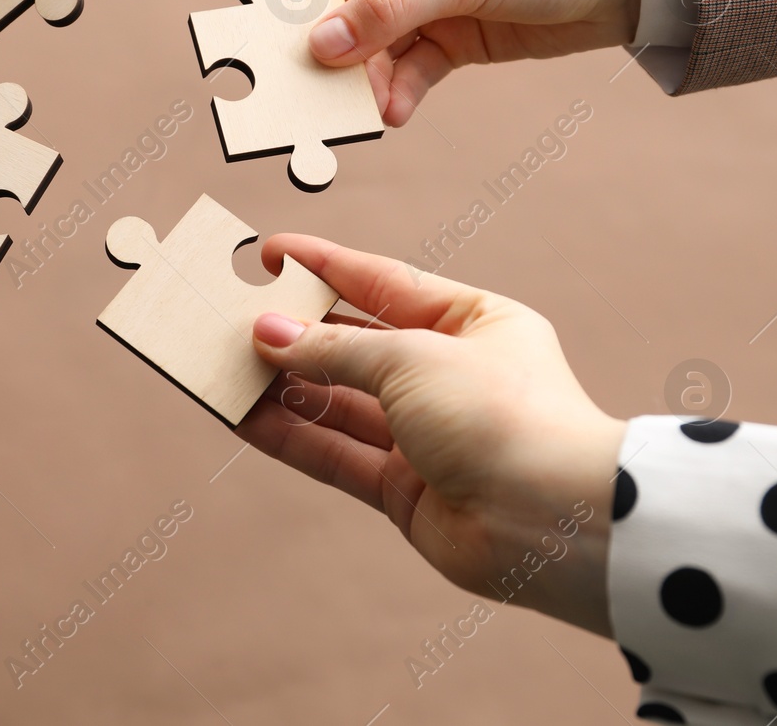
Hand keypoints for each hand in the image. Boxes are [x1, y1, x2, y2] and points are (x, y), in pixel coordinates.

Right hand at [237, 235, 624, 635]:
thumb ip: (335, 348)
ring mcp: (425, 435)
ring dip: (280, 387)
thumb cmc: (504, 416)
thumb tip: (270, 334)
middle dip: (294, 334)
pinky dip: (288, 434)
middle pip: (354, 345)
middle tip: (230, 318)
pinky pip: (334, 451)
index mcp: (472, 323)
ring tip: (222, 368)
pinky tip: (242, 417)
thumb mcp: (413, 357)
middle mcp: (448, 376)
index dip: (324, 267)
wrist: (554, 522)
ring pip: (336, 402)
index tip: (269, 254)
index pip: (383, 282)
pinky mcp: (403, 488)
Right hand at [305, 0, 639, 125]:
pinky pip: (411, 68)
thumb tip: (322, 45)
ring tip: (365, 112)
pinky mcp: (452, 38)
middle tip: (320, 92)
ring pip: (379, 45)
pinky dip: (400, 91)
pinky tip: (395, 113)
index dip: (316, 4)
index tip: (297, 48)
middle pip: (353, 7)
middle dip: (340, 50)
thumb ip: (391, 10)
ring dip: (370, 79)